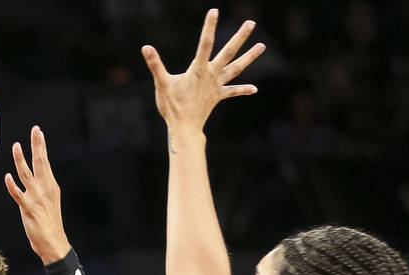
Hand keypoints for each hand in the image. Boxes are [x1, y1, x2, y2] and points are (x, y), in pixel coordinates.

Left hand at [4, 126, 69, 263]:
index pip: (44, 162)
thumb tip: (34, 176)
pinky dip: (12, 185)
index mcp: (51, 186)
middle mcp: (45, 189)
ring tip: (16, 146)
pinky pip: (18, 194)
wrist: (53, 242)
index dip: (41, 146)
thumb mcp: (49, 200)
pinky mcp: (28, 208)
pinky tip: (7, 176)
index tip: (38, 131)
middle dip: (37, 145)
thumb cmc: (49, 222)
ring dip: (21, 159)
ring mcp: (36, 198)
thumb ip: (42, 187)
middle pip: (40, 163)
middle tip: (35, 130)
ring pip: (27, 174)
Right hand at [142, 9, 264, 132]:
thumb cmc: (172, 107)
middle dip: (240, 37)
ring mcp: (216, 86)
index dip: (209, 27)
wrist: (184, 128)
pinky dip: (243, 89)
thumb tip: (146, 47)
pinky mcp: (217, 97)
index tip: (214, 11)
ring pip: (236, 69)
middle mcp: (211, 75)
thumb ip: (155, 64)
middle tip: (251, 23)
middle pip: (229, 53)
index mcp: (198, 70)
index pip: (205, 44)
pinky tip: (254, 89)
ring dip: (250, 57)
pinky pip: (232, 91)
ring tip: (262, 46)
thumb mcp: (162, 84)